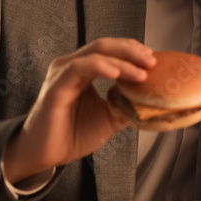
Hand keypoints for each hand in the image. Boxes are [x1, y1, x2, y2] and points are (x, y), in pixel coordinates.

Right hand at [2, 38, 154, 183]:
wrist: (46, 154)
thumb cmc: (72, 134)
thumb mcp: (108, 117)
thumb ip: (126, 104)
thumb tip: (153, 101)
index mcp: (83, 69)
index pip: (110, 50)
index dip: (132, 51)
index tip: (154, 60)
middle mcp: (71, 66)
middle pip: (104, 45)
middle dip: (131, 51)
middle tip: (152, 61)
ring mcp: (62, 73)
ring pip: (95, 53)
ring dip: (122, 60)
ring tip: (141, 71)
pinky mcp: (56, 85)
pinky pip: (79, 68)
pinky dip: (100, 67)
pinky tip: (117, 74)